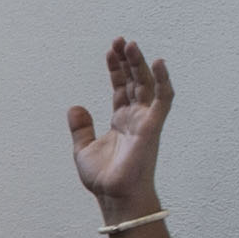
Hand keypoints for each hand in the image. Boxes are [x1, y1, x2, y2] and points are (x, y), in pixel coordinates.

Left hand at [68, 37, 174, 207]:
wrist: (113, 196)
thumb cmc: (104, 178)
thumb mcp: (83, 148)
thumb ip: (81, 127)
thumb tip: (75, 107)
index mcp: (120, 120)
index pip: (120, 87)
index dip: (116, 68)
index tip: (111, 50)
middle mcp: (135, 117)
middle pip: (134, 81)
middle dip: (127, 60)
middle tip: (120, 41)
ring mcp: (145, 120)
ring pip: (146, 85)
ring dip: (140, 64)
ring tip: (131, 45)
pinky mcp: (152, 126)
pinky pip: (163, 99)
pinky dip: (163, 80)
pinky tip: (158, 63)